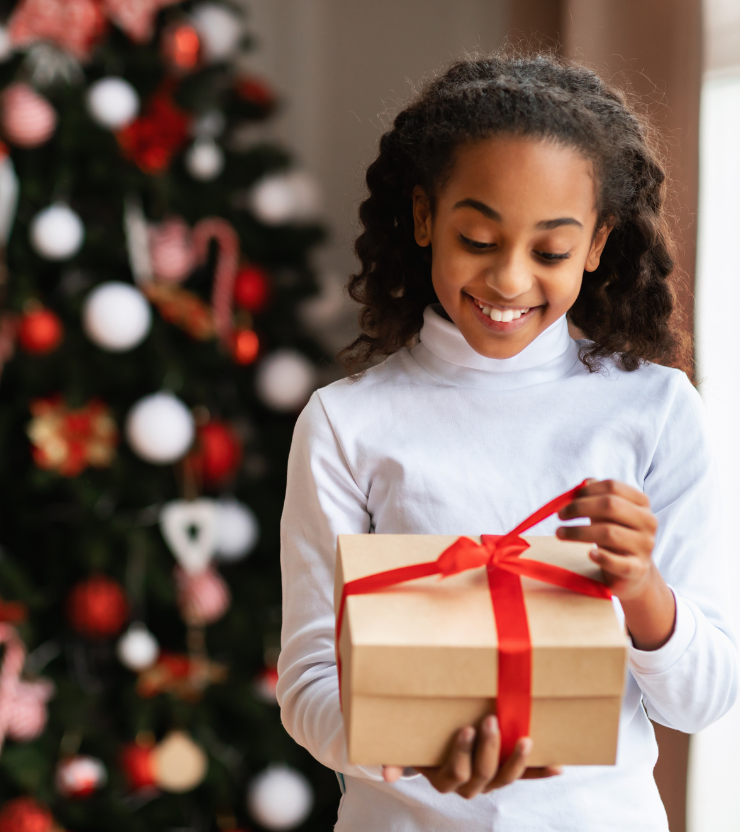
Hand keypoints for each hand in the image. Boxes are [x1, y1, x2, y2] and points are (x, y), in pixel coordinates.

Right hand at [382, 716, 560, 797]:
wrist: (435, 742)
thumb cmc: (420, 739)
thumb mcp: (406, 746)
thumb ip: (396, 757)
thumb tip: (386, 774)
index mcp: (444, 778)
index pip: (455, 773)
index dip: (462, 754)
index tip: (466, 728)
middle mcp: (468, 785)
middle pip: (481, 775)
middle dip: (489, 748)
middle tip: (491, 719)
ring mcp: (489, 780)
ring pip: (505, 779)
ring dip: (516, 760)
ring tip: (525, 739)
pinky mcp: (506, 772)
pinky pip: (526, 776)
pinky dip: (541, 771)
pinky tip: (557, 765)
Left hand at [556, 478, 675, 649]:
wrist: (633, 572)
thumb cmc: (616, 536)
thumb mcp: (608, 514)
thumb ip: (597, 496)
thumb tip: (584, 483)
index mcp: (641, 503)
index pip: (613, 487)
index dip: (586, 491)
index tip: (567, 500)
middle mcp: (648, 522)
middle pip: (610, 505)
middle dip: (579, 508)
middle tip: (560, 515)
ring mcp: (645, 545)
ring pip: (609, 532)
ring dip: (578, 532)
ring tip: (560, 533)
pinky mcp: (638, 568)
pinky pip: (618, 562)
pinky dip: (602, 557)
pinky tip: (589, 554)